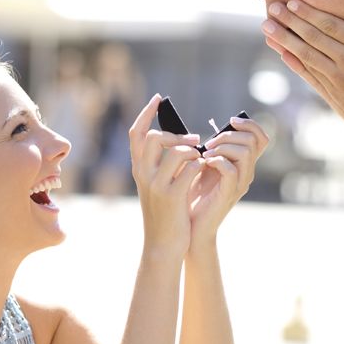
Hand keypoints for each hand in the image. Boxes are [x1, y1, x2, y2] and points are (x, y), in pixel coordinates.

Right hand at [129, 94, 203, 259]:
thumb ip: (162, 165)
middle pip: (154, 137)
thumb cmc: (165, 214)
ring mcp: (156, 185)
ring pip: (177, 151)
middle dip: (176, 135)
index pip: (136, 134)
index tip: (158, 98)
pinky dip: (202, 165)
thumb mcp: (156, 186)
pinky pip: (192, 168)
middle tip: (195, 140)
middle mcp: (143, 174)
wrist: (162, 245)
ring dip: (194, 151)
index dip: (146, 113)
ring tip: (202, 159)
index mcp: (138, 169)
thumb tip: (181, 140)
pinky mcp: (172, 196)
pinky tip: (207, 170)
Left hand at [187, 116, 268, 250]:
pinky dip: (217, 161)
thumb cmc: (194, 192)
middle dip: (228, 135)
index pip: (261, 138)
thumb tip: (212, 130)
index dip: (250, 124)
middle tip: (208, 143)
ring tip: (205, 153)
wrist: (190, 222)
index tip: (230, 121)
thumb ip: (214, 149)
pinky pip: (231, 170)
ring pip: (244, 152)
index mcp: (244, 164)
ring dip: (222, 147)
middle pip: (252, 141)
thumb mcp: (205, 164)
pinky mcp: (229, 193)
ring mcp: (240, 183)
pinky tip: (204, 163)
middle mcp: (247, 172)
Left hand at [260, 0, 343, 138]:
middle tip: (271, 7)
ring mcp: (339, 80)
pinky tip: (282, 52)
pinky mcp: (335, 95)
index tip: (292, 2)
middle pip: (313, 38)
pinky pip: (310, 76)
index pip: (331, 25)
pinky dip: (295, 64)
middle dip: (290, 21)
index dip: (309, 13)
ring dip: (285, 41)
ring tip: (267, 27)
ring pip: (306, 56)